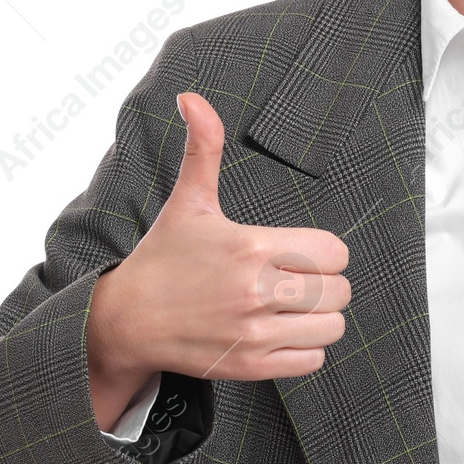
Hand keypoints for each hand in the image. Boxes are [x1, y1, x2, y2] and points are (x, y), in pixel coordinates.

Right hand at [85, 91, 350, 430]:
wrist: (125, 320)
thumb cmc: (163, 257)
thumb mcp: (188, 201)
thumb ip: (204, 148)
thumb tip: (192, 97)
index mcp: (250, 248)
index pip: (334, 252)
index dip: (327, 251)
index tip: (305, 252)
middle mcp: (254, 292)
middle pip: (338, 290)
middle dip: (327, 283)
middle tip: (302, 280)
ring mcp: (252, 333)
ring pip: (332, 327)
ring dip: (322, 317)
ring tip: (297, 307)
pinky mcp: (249, 366)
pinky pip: (312, 361)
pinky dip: (306, 349)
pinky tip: (284, 332)